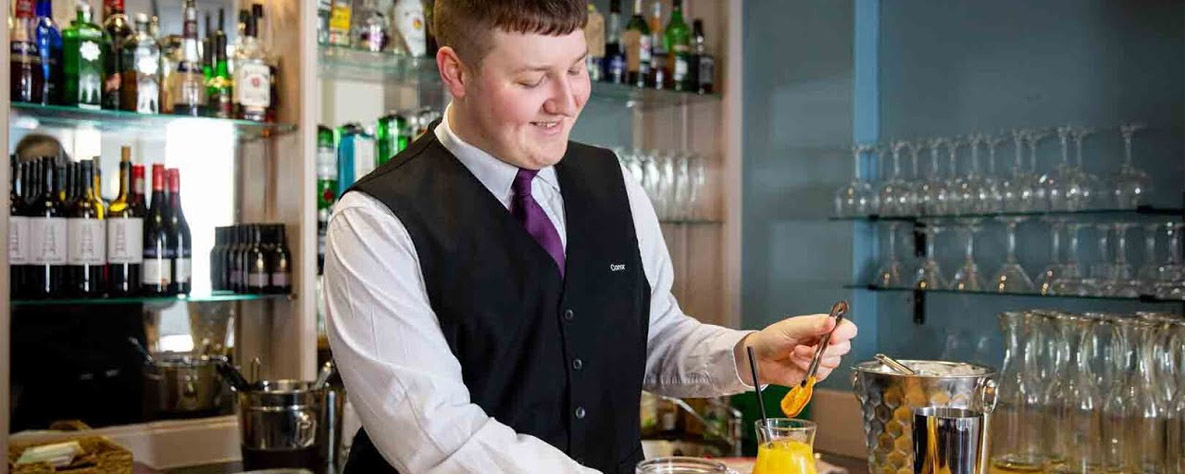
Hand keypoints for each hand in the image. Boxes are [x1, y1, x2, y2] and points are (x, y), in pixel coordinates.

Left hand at [733, 314, 857, 386]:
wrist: (760, 358)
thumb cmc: (772, 338)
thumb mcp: (791, 328)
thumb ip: (813, 325)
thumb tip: (832, 321)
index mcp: (822, 326)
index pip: (846, 328)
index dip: (844, 333)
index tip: (833, 337)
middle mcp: (825, 342)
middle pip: (844, 347)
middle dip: (826, 349)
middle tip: (806, 346)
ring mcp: (822, 358)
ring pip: (834, 362)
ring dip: (813, 358)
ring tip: (795, 352)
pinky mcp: (816, 372)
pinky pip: (823, 373)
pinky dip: (808, 367)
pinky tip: (796, 361)